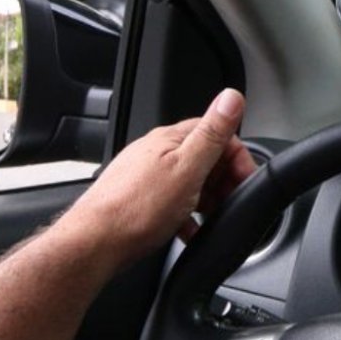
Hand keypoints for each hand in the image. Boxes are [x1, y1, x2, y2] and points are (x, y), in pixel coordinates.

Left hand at [55, 88, 255, 272]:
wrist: (95, 243)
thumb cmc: (137, 209)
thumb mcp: (187, 169)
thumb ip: (212, 134)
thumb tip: (231, 97)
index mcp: (170, 139)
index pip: (216, 133)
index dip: (237, 156)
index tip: (245, 179)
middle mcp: (155, 152)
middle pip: (203, 158)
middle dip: (223, 180)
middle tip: (228, 203)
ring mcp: (144, 175)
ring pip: (188, 181)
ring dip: (205, 199)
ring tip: (209, 218)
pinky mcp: (138, 198)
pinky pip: (171, 202)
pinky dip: (186, 215)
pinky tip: (187, 230)